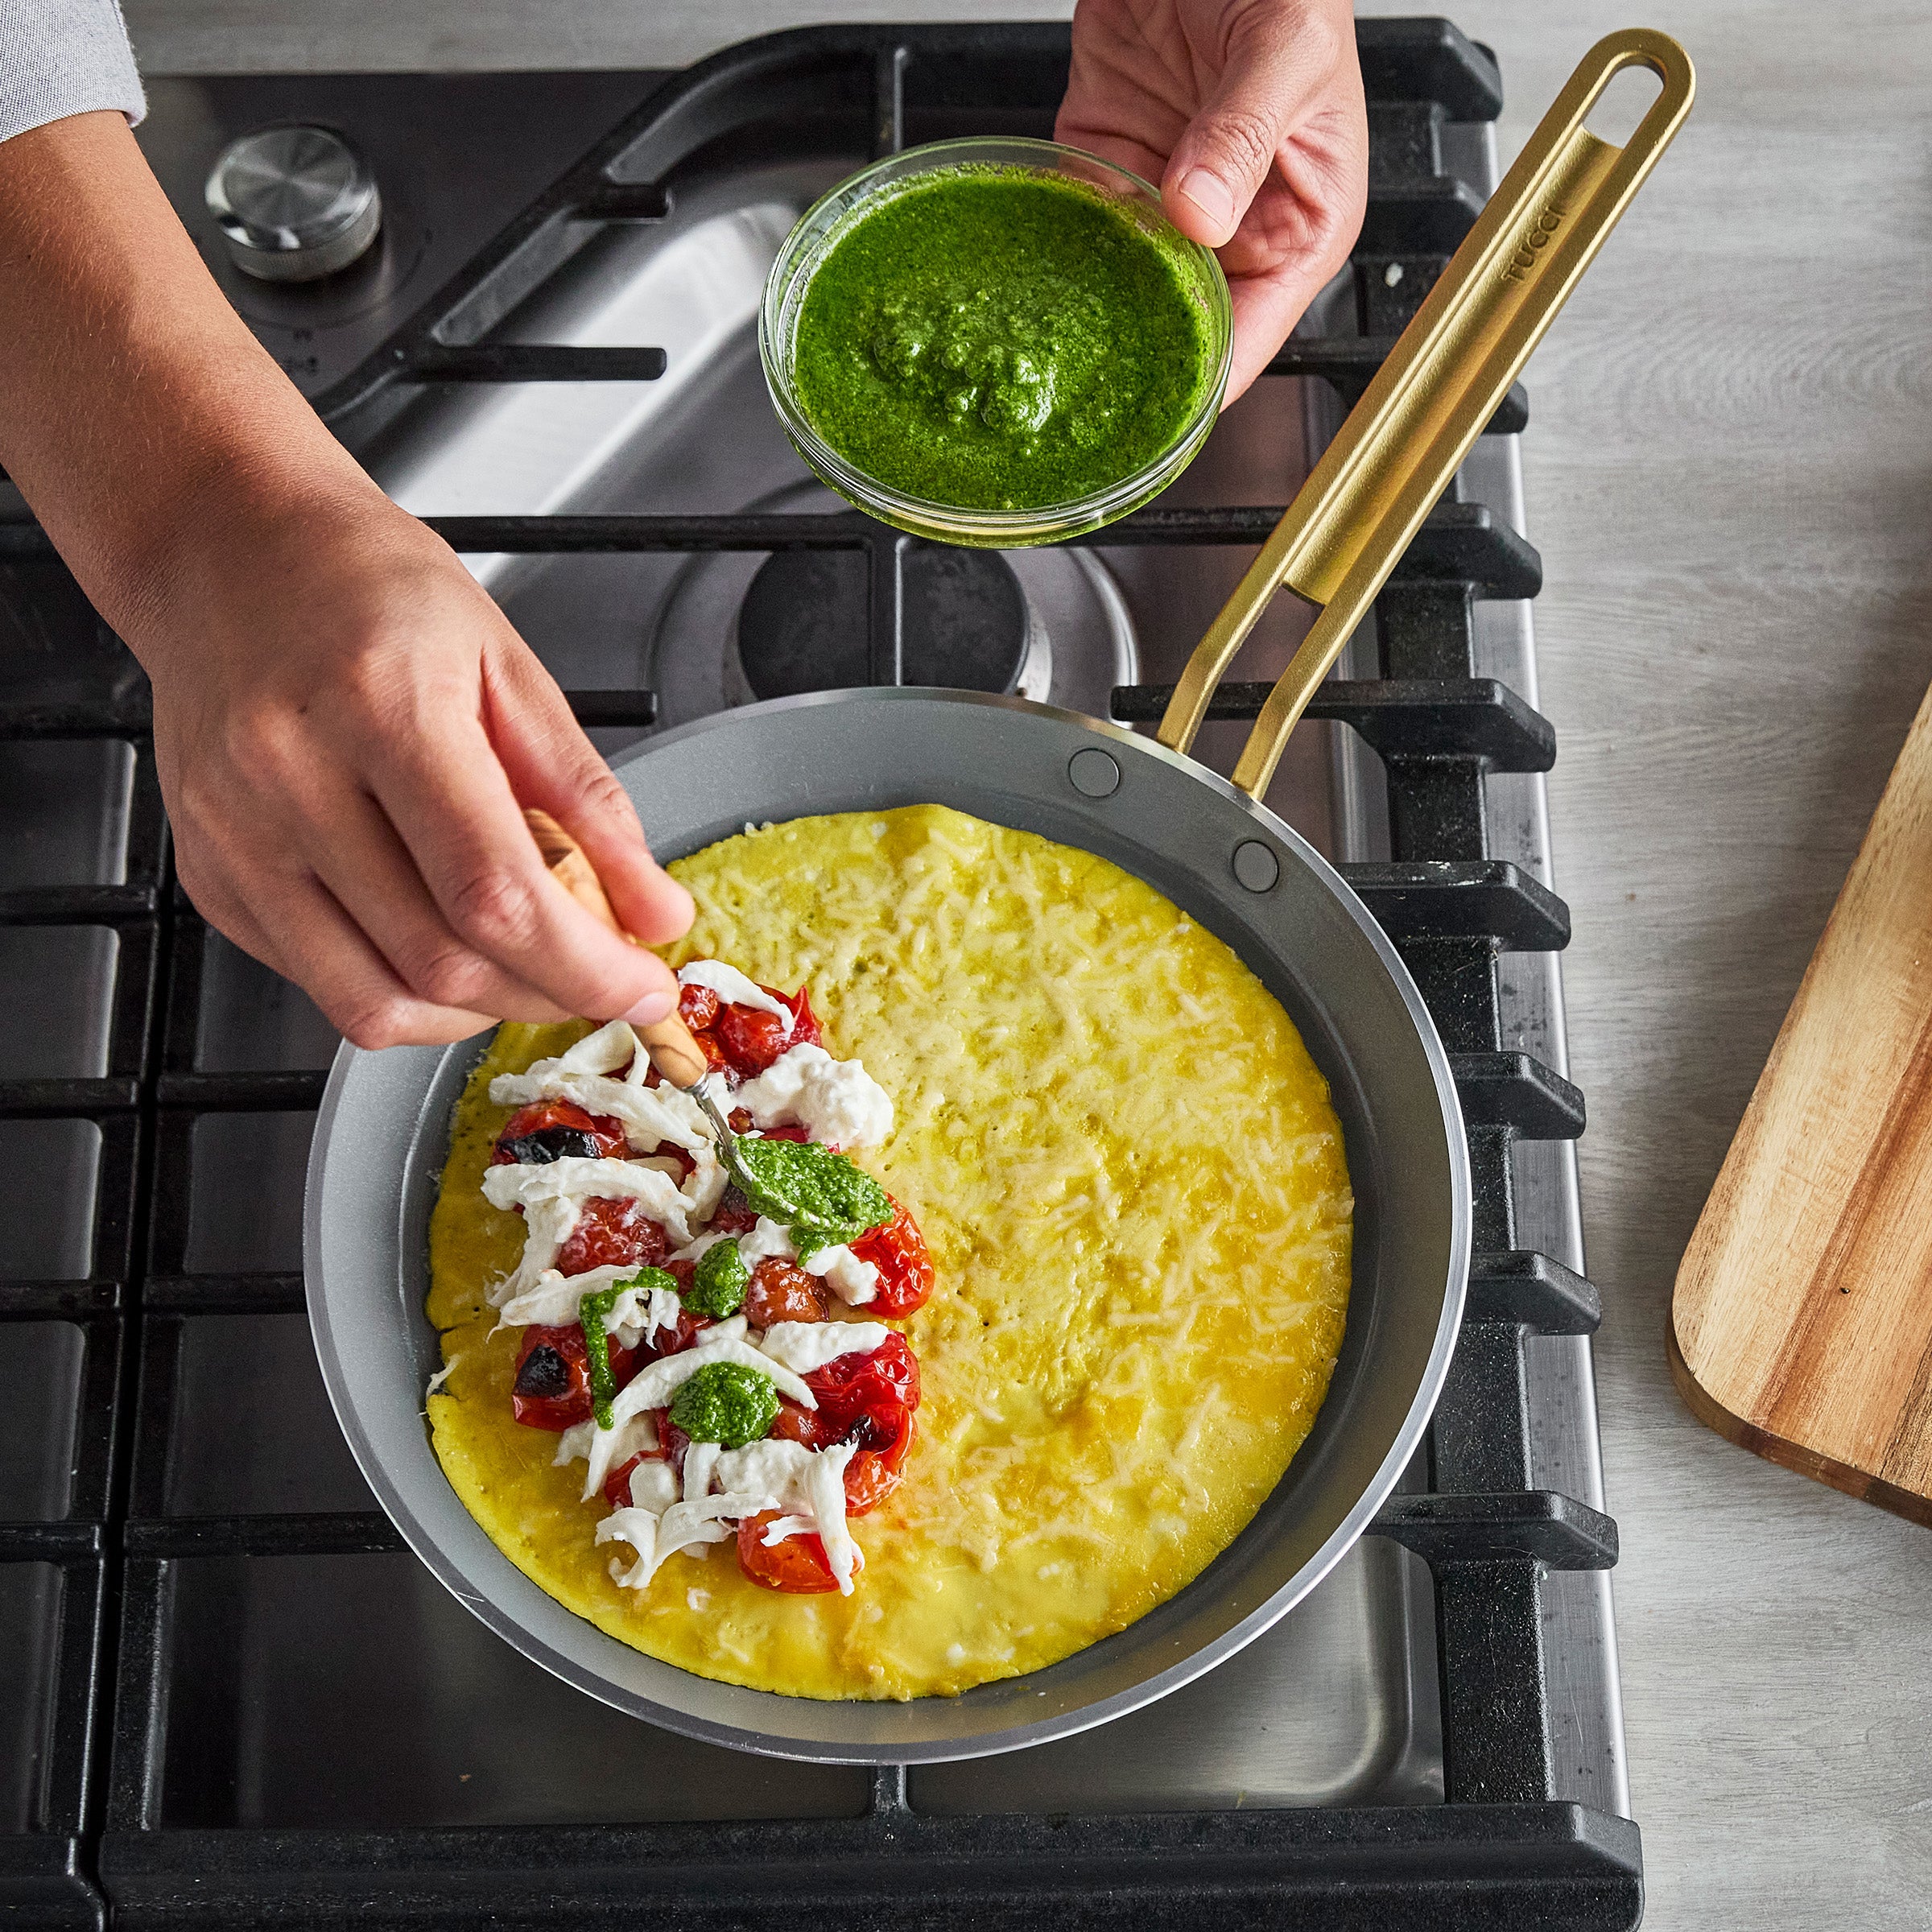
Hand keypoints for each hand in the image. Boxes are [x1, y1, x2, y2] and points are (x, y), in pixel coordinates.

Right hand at [145, 494, 693, 1048]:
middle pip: (443, 961)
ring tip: (525, 963)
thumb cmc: (367, 588)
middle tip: (599, 973)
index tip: (642, 985)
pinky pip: (324, 985)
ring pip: (377, 1001)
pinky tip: (442, 940)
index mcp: (380, 711)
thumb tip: (655, 912)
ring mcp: (236, 838)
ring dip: (478, 1010)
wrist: (228, 551)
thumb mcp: (509, 666)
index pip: (497, 894)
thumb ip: (590, 800)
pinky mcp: (209, 878)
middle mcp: (290, 781)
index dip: (586, 966)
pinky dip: (406, 992)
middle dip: (548, 993)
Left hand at [1057, 0, 1367, 400]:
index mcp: (1301, 223)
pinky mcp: (1106, 160)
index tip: (1163, 415)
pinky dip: (1050, 253)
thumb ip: (1243, 133)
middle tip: (1086, 403)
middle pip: (1181, 326)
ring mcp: (1165, 197)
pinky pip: (1075, 224)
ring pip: (1120, 286)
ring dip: (1084, 317)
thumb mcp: (1286, 49)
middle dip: (1137, 364)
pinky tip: (1024, 289)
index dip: (1208, 379)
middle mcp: (1232, 224)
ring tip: (1043, 360)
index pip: (1254, 333)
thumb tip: (1198, 213)